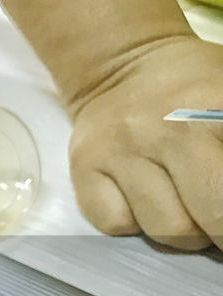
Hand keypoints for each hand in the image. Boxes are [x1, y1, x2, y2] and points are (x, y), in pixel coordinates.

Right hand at [68, 35, 222, 249]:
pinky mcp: (85, 170)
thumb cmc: (195, 86)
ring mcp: (120, 153)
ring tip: (190, 212)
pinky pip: (117, 225)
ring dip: (186, 232)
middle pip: (213, 217)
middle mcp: (165, 132)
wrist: (120, 63)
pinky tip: (146, 202)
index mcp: (214, 110)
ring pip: (166, 229)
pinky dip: (136, 224)